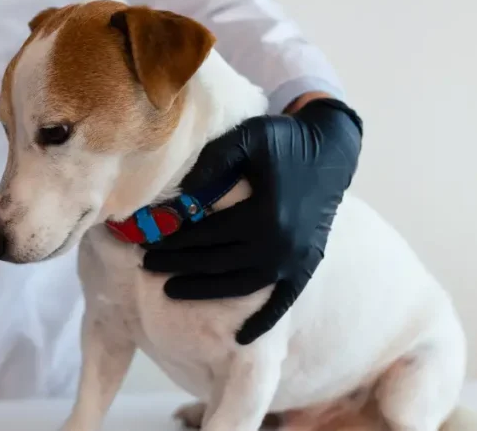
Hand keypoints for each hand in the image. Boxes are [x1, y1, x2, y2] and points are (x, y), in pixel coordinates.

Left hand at [140, 97, 362, 344]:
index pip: (206, 235)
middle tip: (146, 265)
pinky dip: (262, 321)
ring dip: (204, 290)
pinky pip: (282, 302)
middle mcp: (280, 244)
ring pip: (240, 285)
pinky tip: (240, 338)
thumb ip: (213, 161)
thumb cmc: (283, 141)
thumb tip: (179, 192)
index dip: (173, 240)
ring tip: (171, 289)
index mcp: (264, 214)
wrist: (331, 151)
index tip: (145, 242)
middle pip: (217, 262)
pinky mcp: (306, 266)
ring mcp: (295, 259)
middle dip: (177, 265)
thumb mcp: (247, 137)